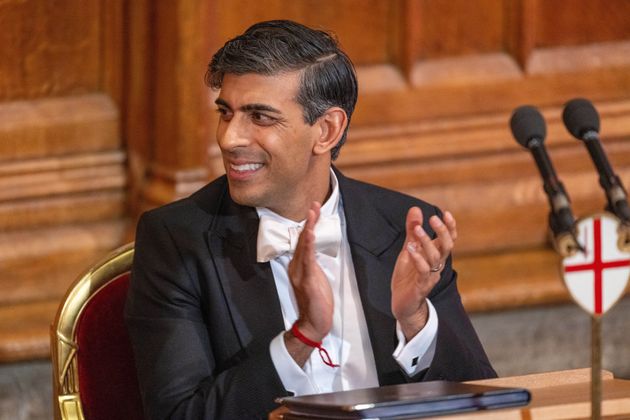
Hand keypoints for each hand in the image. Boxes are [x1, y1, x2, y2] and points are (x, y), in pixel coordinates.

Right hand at [287, 201, 333, 342]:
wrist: (312, 324)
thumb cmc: (316, 303)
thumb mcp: (316, 280)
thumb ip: (313, 266)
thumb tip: (315, 254)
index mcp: (299, 266)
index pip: (304, 241)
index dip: (309, 225)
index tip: (314, 211)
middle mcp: (296, 267)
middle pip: (303, 240)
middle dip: (309, 221)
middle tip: (313, 205)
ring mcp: (300, 273)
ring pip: (304, 246)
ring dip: (309, 228)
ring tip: (312, 214)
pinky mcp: (306, 280)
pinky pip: (308, 260)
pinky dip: (309, 246)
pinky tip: (311, 235)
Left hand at [391, 207, 456, 339]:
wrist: (403, 303)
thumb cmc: (408, 276)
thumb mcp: (409, 250)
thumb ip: (412, 231)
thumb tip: (416, 209)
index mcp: (435, 255)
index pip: (449, 239)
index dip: (450, 227)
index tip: (446, 213)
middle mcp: (437, 265)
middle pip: (447, 246)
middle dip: (442, 231)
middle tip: (433, 218)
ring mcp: (430, 276)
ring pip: (435, 257)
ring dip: (427, 242)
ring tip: (417, 230)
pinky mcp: (421, 286)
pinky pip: (424, 271)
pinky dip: (418, 259)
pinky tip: (410, 250)